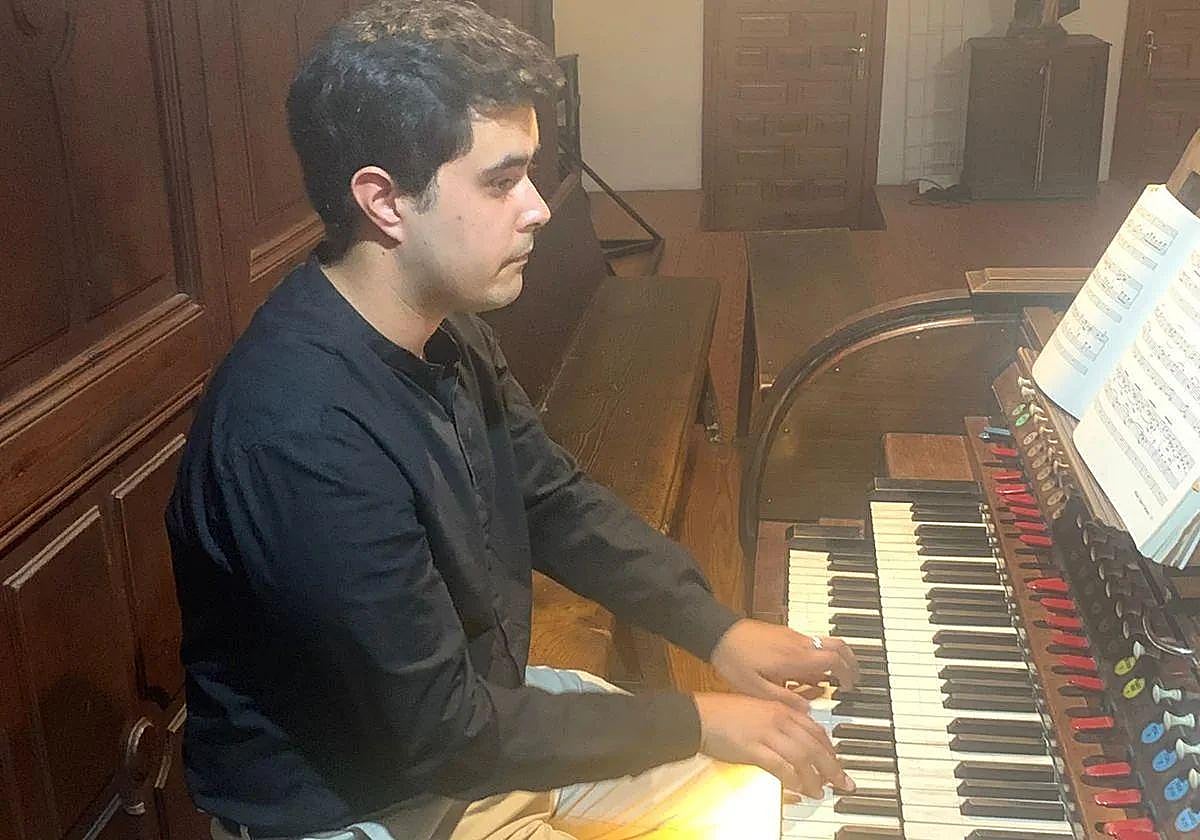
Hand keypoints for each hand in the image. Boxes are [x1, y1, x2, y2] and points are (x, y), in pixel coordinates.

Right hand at [692, 692, 854, 798]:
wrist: (700, 716)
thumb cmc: (724, 713)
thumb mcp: (758, 710)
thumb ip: (779, 721)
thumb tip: (796, 738)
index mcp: (781, 708)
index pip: (815, 729)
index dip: (830, 749)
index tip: (837, 762)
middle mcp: (778, 719)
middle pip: (815, 745)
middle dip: (833, 767)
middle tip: (843, 782)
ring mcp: (766, 733)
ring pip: (802, 757)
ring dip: (815, 778)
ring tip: (820, 792)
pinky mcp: (753, 748)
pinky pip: (780, 767)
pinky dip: (793, 780)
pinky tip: (799, 789)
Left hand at [710, 619, 858, 709]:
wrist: (718, 634)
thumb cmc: (734, 661)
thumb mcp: (756, 688)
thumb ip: (784, 699)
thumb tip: (809, 709)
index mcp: (795, 658)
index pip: (834, 660)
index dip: (847, 674)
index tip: (848, 688)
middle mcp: (798, 644)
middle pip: (838, 645)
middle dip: (850, 662)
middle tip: (851, 680)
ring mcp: (793, 636)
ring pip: (826, 641)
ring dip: (836, 657)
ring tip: (833, 678)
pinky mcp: (785, 633)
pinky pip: (811, 642)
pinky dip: (819, 655)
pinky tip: (809, 672)